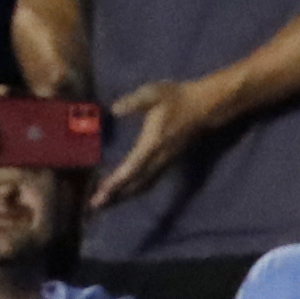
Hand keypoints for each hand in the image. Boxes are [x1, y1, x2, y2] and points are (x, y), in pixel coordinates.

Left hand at [94, 76, 226, 206]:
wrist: (204, 107)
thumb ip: (133, 102)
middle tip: (95, 205)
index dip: (117, 180)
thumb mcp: (154, 94)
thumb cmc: (177, 99)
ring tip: (107, 203)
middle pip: (136, 183)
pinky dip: (135, 190)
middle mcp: (159, 158)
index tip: (102, 192)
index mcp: (153, 143)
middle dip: (116, 195)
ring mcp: (165, 162)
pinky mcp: (168, 162)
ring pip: (144, 185)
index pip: (133, 167)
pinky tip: (126, 192)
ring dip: (125, 196)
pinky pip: (150, 181)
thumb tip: (114, 109)